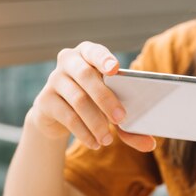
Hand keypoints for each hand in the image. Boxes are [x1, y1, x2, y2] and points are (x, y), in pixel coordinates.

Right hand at [27, 41, 154, 152]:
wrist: (56, 115)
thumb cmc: (92, 105)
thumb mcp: (109, 110)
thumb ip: (128, 125)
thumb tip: (150, 144)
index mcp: (88, 54)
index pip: (94, 51)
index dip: (104, 58)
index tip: (115, 69)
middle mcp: (68, 62)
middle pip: (86, 76)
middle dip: (106, 98)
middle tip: (121, 119)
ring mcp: (54, 79)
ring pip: (78, 99)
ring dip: (95, 122)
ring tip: (107, 140)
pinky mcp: (45, 100)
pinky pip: (67, 116)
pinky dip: (83, 132)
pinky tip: (94, 143)